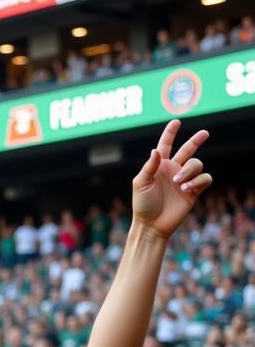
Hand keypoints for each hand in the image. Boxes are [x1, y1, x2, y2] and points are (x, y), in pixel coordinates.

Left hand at [132, 120, 210, 238]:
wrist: (152, 225)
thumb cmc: (143, 205)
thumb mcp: (141, 183)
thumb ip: (149, 166)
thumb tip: (156, 150)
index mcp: (159, 166)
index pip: (166, 145)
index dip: (170, 133)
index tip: (176, 122)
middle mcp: (173, 170)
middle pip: (188, 150)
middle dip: (196, 140)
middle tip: (205, 133)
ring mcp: (184, 179)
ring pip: (196, 163)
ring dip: (189, 171)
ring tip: (179, 183)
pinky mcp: (194, 190)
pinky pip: (205, 178)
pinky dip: (198, 181)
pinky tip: (187, 189)